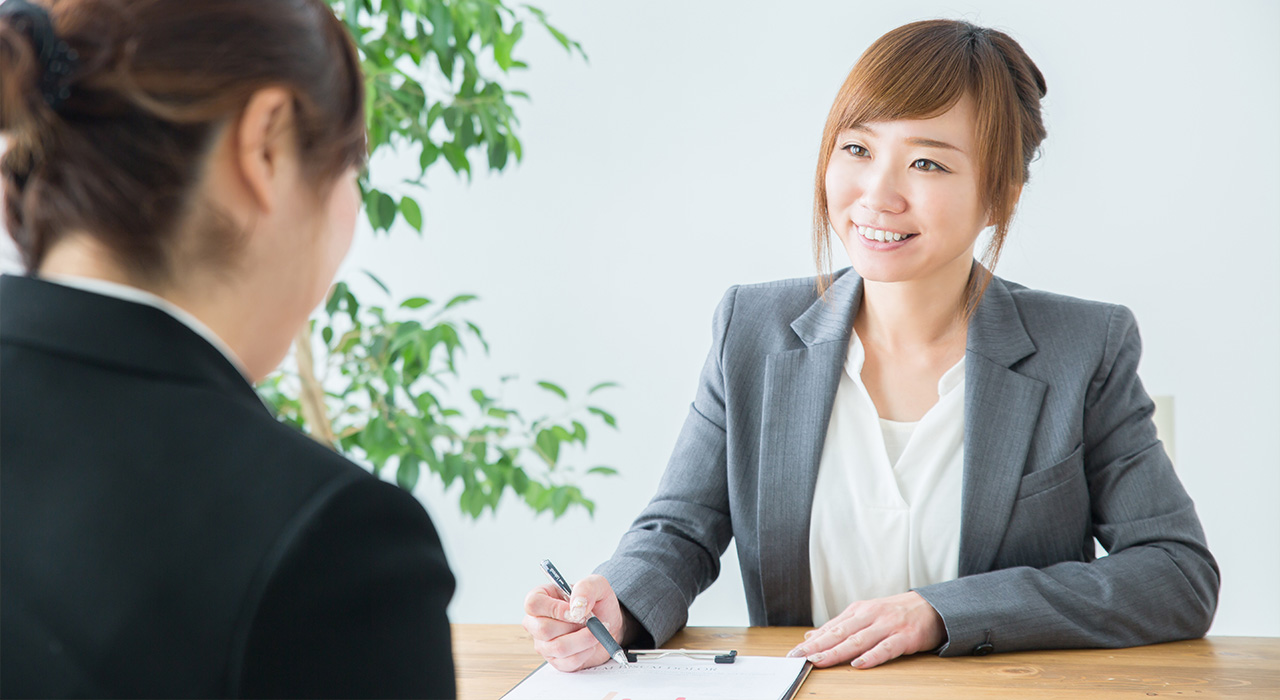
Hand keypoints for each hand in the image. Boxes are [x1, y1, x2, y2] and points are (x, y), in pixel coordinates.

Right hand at [522, 574, 628, 671]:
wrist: (609, 623)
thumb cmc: (597, 602)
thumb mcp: (597, 585)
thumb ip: (586, 588)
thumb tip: (576, 607)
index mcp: (541, 598)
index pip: (532, 604)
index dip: (554, 609)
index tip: (575, 611)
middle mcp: (537, 622)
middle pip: (543, 629)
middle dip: (573, 626)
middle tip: (589, 620)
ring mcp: (544, 644)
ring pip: (558, 647)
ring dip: (584, 639)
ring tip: (595, 631)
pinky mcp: (557, 661)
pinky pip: (569, 662)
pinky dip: (586, 652)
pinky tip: (591, 643)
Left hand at [786, 591, 944, 668]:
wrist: (932, 607)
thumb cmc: (895, 614)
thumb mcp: (865, 616)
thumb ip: (839, 627)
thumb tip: (811, 636)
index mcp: (858, 611)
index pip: (830, 628)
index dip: (811, 642)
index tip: (793, 653)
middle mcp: (870, 616)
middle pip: (840, 633)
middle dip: (817, 646)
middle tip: (798, 657)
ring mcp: (887, 626)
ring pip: (858, 640)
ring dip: (837, 652)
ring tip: (820, 660)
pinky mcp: (904, 637)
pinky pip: (886, 647)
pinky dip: (872, 655)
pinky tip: (859, 664)